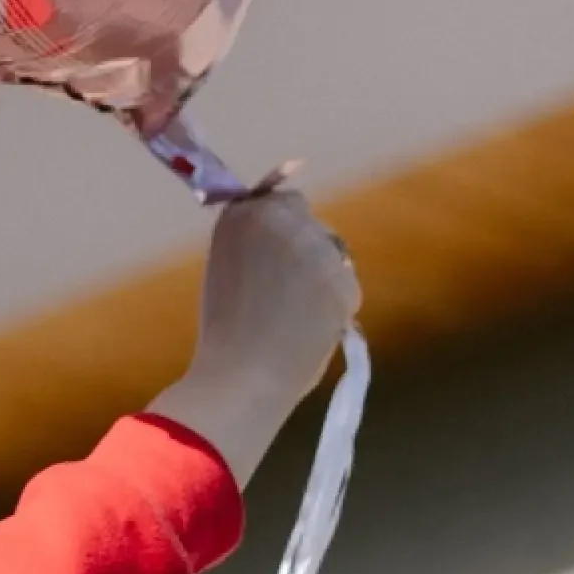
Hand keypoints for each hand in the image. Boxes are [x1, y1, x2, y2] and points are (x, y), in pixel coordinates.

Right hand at [147, 187, 361, 488]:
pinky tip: (312, 326)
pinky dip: (336, 304)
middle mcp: (279, 220)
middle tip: (288, 289)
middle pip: (313, 223)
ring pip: (335, 255)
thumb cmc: (227, 325)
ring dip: (324, 275)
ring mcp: (314, 249)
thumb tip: (287, 231)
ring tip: (297, 312)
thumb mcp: (228, 263)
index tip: (276, 253)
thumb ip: (255, 238)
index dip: (283, 227)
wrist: (243, 373)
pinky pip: (346, 286)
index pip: (283, 200)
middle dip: (307, 248)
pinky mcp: (342, 281)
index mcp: (241, 214)